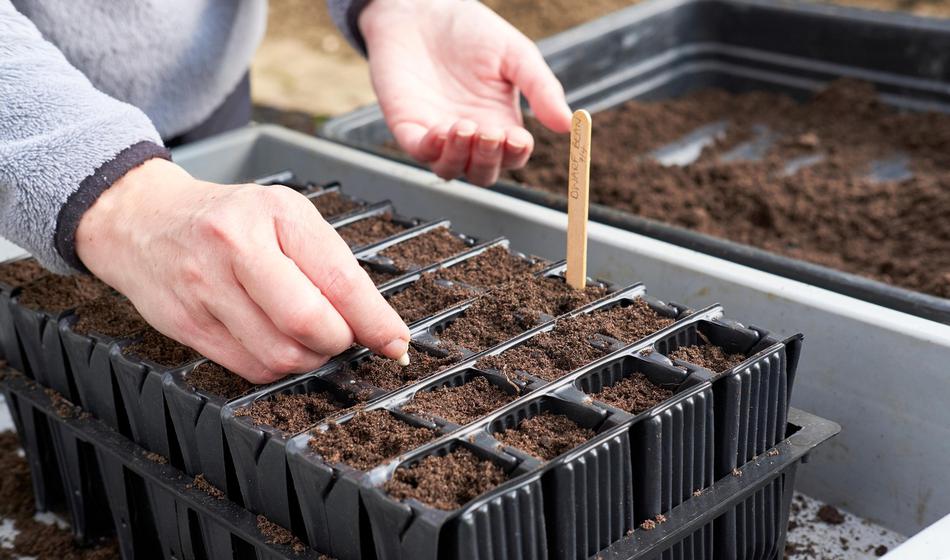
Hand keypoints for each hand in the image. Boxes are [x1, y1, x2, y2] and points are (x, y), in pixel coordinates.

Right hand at [76, 158, 409, 382]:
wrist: (140, 220)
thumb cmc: (228, 219)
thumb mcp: (285, 216)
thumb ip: (331, 265)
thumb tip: (377, 326)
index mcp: (275, 214)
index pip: (339, 281)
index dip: (375, 322)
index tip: (395, 342)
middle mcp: (237, 248)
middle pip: (310, 325)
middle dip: (339, 341)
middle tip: (340, 333)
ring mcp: (206, 289)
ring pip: (282, 356)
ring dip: (309, 358)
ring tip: (305, 335)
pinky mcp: (186, 325)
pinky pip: (251, 369)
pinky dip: (276, 367)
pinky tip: (273, 341)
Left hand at [360, 0, 571, 185]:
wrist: (421, 8)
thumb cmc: (469, 31)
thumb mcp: (515, 55)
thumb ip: (540, 88)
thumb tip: (569, 123)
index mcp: (499, 122)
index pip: (512, 156)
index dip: (516, 154)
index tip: (519, 139)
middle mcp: (470, 135)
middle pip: (483, 171)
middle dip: (490, 159)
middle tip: (492, 133)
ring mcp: (437, 133)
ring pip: (451, 169)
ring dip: (461, 157)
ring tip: (467, 127)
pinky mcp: (408, 126)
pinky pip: (419, 151)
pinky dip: (431, 149)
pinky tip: (442, 131)